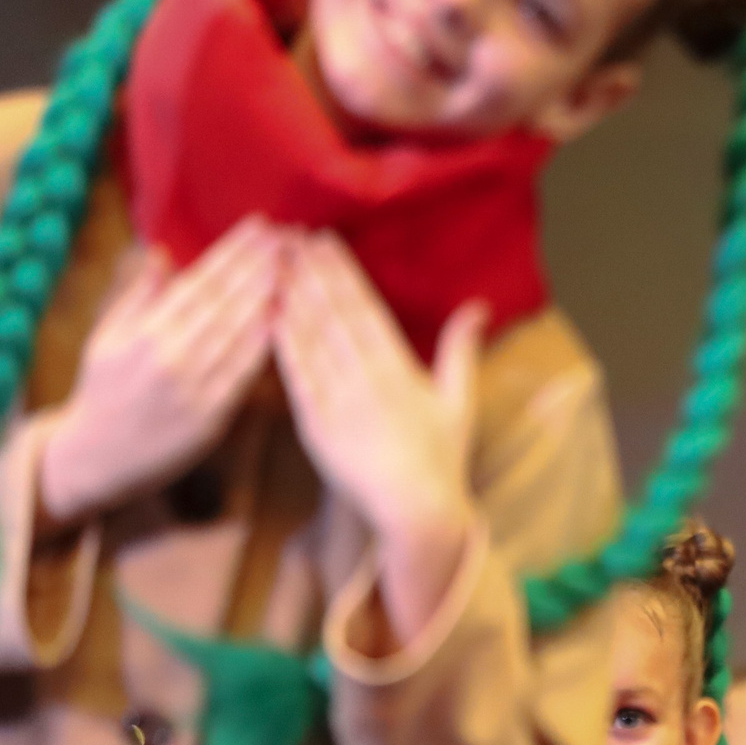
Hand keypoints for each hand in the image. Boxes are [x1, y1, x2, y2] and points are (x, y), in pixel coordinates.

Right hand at [39, 217, 281, 524]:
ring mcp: (191, 386)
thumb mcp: (106, 337)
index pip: (197, 281)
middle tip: (290, 234)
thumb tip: (161, 252)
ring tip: (295, 265)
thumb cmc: (102, 391)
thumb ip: (138, 295)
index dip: (232, 251)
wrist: (96, 457)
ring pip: (236, 332)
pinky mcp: (210, 416)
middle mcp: (168, 355)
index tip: (260, 225)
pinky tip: (284, 319)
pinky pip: (242, 373)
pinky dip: (263, 344)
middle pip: (222, 301)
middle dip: (258, 264)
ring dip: (268, 296)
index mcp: (144, 332)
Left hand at [274, 232, 481, 641]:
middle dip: (310, 271)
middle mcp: (366, 378)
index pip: (364, 307)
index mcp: (399, 368)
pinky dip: (280, 343)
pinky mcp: (313, 424)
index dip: (341, 271)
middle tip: (288, 235)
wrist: (414, 509)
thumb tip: (478, 305)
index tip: (323, 240)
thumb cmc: (442, 458)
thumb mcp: (460, 400)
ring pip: (309, 338)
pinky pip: (294, 375)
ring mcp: (337, 400)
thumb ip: (460, 349)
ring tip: (273, 262)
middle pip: (332, 313)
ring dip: (290, 296)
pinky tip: (267, 314)